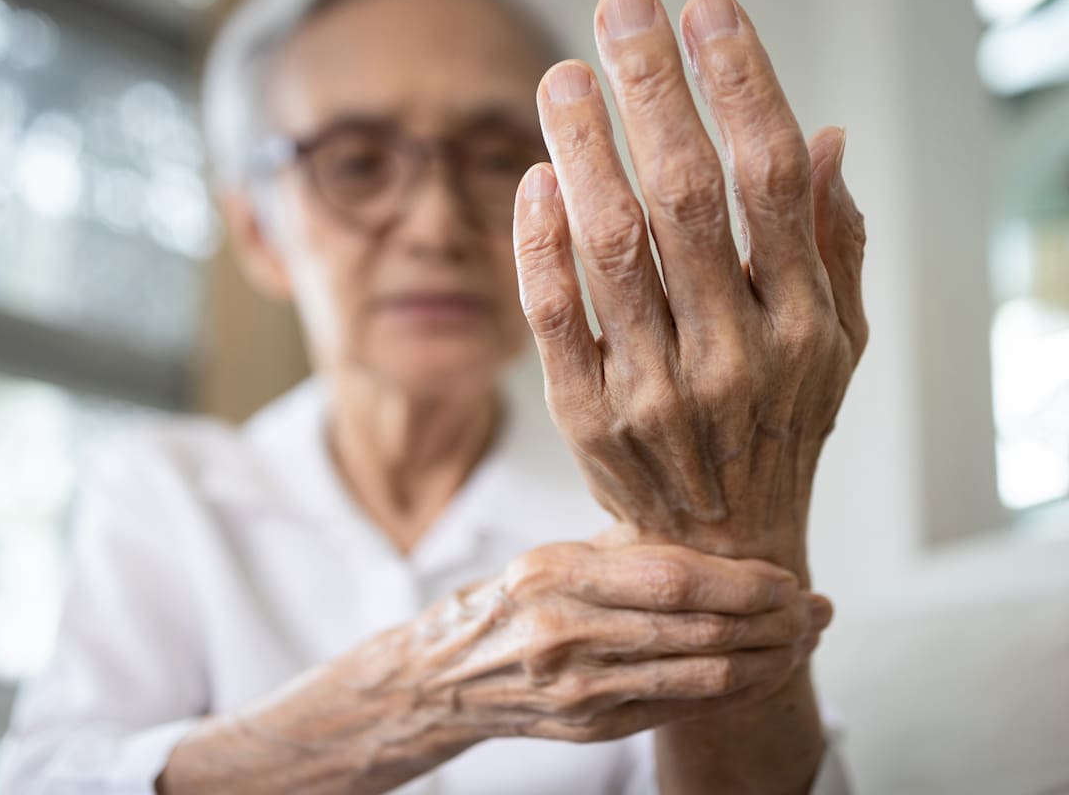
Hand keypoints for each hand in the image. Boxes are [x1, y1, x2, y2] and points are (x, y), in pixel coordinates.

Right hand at [399, 536, 829, 743]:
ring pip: (704, 677)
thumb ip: (631, 548)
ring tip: (805, 639)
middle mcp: (564, 633)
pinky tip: (766, 671)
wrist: (452, 674)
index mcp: (554, 573)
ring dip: (770, 659)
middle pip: (700, 630)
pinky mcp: (593, 728)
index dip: (745, 581)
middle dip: (775, 621)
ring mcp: (579, 690)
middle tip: (817, 608)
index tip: (787, 576)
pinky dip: (738, 691)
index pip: (674, 578)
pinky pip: (686, 709)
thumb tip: (728, 540)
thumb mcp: (558, 555)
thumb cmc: (514, 602)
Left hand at [512, 0, 866, 580]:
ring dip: (586, 150)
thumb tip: (826, 137)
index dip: (741, 84)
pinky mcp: (588, 418)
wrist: (719, 549)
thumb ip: (834, 245)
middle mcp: (735, 354)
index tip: (708, 11)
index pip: (771, 180)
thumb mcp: (836, 348)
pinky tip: (535, 179)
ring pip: (614, 247)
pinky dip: (541, 246)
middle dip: (654, 91)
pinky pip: (556, 319)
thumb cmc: (778, 431)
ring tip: (564, 78)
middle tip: (623, 10)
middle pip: (688, 195)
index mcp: (804, 325)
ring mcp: (657, 390)